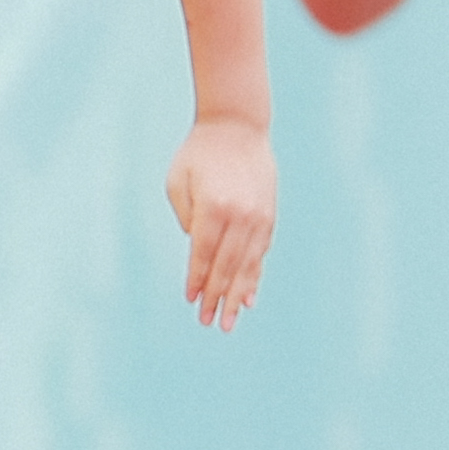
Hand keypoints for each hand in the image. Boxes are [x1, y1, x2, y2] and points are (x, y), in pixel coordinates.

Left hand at [167, 115, 276, 328]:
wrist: (238, 127)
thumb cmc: (199, 154)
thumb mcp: (179, 182)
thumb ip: (187, 219)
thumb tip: (198, 252)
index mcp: (212, 207)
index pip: (202, 254)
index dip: (197, 280)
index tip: (192, 302)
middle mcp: (239, 216)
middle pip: (226, 266)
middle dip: (217, 297)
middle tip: (211, 323)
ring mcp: (258, 217)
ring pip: (247, 265)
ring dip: (237, 295)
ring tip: (230, 320)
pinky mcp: (269, 216)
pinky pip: (260, 253)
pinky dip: (254, 276)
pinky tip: (249, 296)